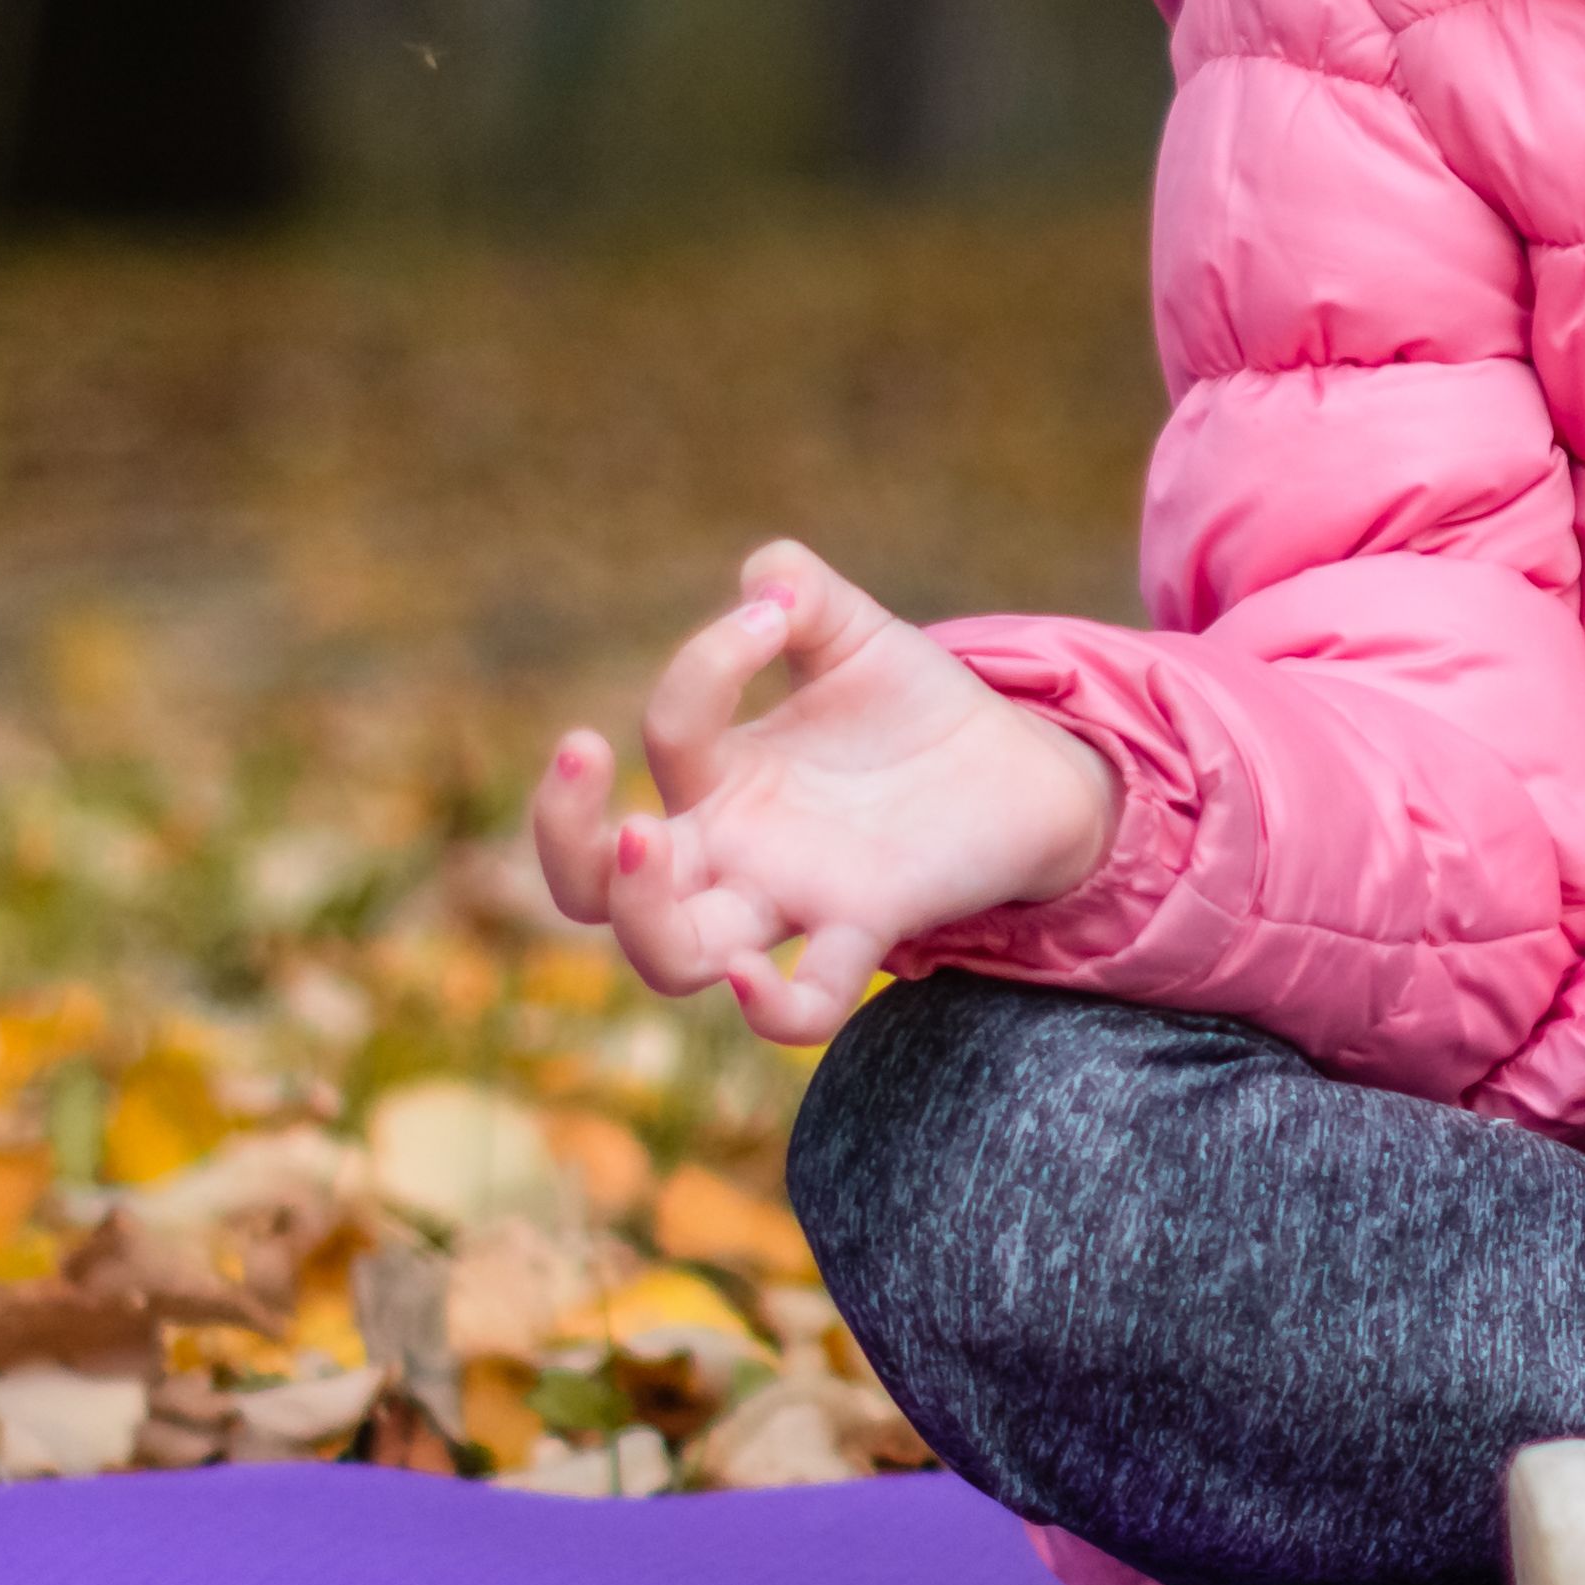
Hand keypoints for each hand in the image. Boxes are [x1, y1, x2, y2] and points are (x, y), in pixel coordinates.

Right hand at [528, 541, 1117, 1045]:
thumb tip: (763, 576)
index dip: (702, 666)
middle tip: (583, 747)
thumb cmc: (915, 711)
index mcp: (720, 780)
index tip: (773, 619)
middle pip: (588, 886)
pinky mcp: (867, 928)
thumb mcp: (854, 636)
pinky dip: (772, 1007)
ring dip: (638, 914)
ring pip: (670, 956)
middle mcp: (733, 853)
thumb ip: (801, 593)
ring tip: (640, 836)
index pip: (665, 736)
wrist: (1022, 768)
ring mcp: (792, 899)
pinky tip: (754, 978)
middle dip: (562, 830)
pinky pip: (804, 1007)